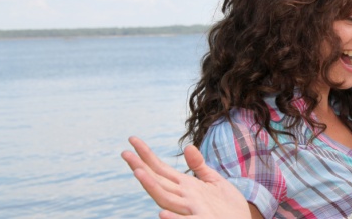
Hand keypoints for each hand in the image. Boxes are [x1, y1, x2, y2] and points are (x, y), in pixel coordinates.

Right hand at [121, 137, 258, 218]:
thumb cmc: (227, 205)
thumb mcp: (213, 181)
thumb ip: (198, 166)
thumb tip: (187, 146)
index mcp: (185, 186)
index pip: (161, 169)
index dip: (146, 155)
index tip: (132, 140)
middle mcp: (183, 198)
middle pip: (157, 181)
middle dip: (140, 167)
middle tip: (124, 153)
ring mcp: (191, 210)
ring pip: (165, 198)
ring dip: (151, 187)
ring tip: (137, 172)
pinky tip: (161, 213)